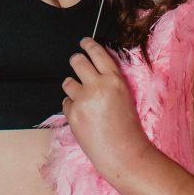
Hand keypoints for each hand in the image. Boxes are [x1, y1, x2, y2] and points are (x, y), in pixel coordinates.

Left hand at [62, 37, 149, 175]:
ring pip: (67, 82)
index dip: (88, 44)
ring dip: (73, 87)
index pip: (97, 52)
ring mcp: (83, 100)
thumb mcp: (125, 96)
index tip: (84, 42)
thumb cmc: (128, 127)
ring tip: (85, 99)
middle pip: (77, 61)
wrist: (123, 153)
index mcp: (115, 80)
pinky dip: (72, 107)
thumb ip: (109, 81)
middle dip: (75, 60)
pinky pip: (65, 103)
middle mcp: (98, 86)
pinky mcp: (73, 114)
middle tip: (76, 63)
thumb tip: (94, 68)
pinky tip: (84, 116)